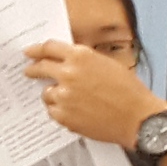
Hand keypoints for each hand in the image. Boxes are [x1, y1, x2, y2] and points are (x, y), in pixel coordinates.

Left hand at [23, 40, 166, 150]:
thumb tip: (67, 60)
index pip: (49, 47)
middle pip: (41, 67)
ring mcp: (63, 96)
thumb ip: (84, 60)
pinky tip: (77, 111)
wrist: (136, 118)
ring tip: (73, 100)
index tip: (30, 52)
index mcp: (81, 56)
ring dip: (53, 94)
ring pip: (46, 93)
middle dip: (33, 69)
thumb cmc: (128, 92)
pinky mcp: (63, 115)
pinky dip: (60, 111)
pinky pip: (53, 110)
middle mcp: (69, 73)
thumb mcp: (107, 64)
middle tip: (29, 71)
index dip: (37, 49)